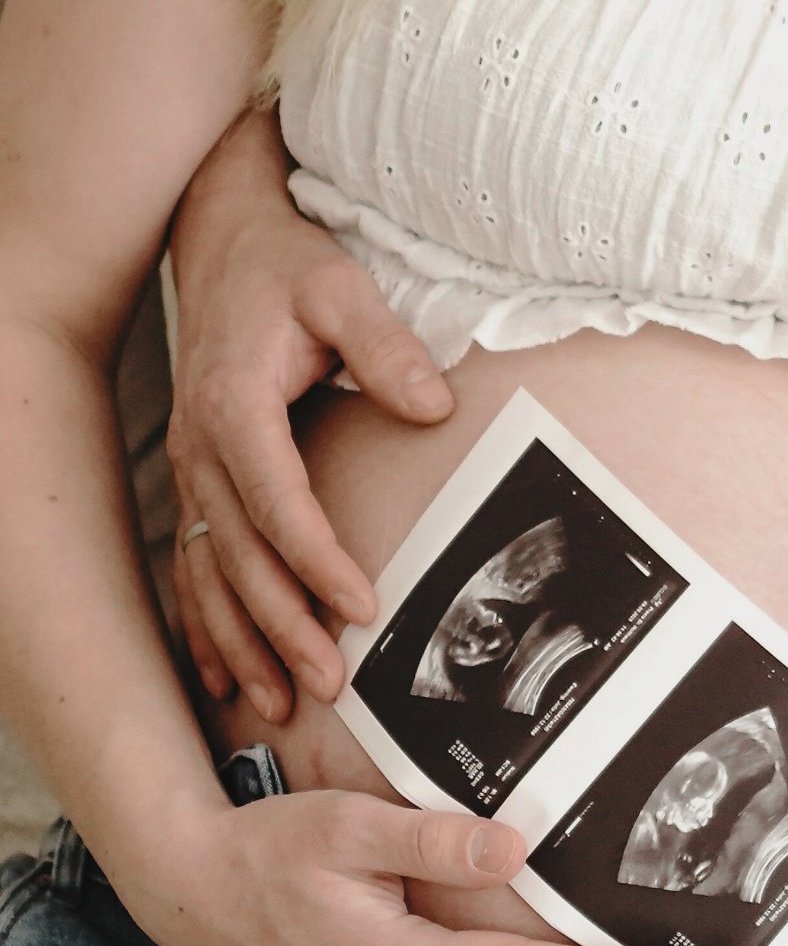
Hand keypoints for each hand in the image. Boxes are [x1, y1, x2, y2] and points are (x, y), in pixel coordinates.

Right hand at [167, 107, 452, 717]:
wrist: (222, 243)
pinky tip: (223, 676)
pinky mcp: (198, 479)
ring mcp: (192, 469)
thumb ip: (386, 347)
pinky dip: (207, 625)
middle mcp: (201, 448)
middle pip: (241, 555)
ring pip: (212, 574)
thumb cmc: (286, 268)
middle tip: (328, 682)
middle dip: (283, 625)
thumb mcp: (341, 289)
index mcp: (235, 407)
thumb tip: (436, 405)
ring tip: (277, 702)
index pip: (278, 501)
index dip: (318, 560)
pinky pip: (195, 566)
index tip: (362, 603)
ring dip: (241, 641)